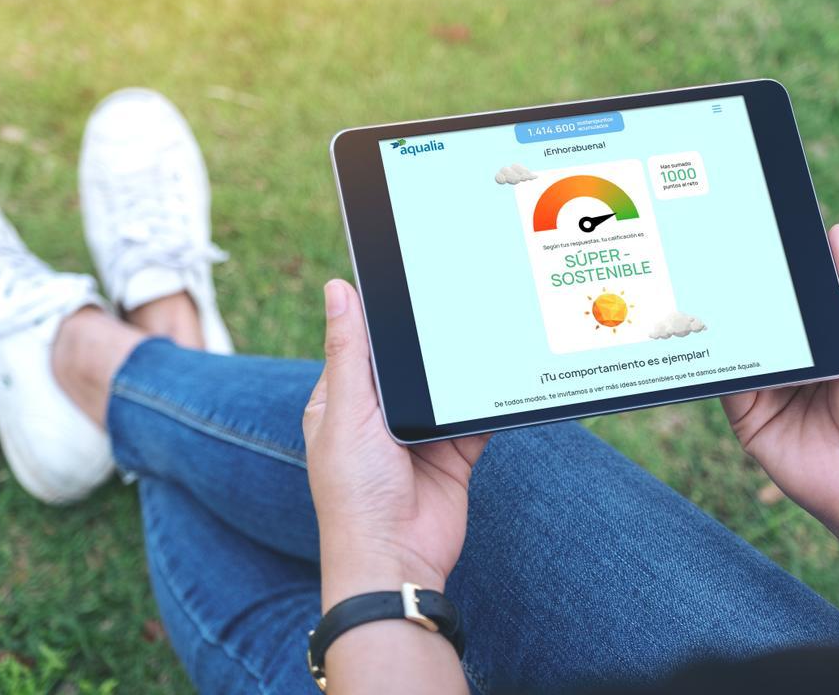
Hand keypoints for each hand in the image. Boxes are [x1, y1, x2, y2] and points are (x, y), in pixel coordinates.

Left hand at [303, 279, 488, 609]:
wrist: (396, 559)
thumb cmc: (354, 492)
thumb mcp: (347, 412)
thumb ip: (348, 352)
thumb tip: (337, 289)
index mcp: (341, 402)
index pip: (359, 345)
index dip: (379, 315)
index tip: (405, 278)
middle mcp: (377, 417)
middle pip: (406, 363)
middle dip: (427, 342)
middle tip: (454, 298)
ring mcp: (416, 436)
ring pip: (442, 388)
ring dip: (458, 372)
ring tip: (480, 329)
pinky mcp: (451, 454)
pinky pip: (473, 419)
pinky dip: (485, 403)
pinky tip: (501, 375)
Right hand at [723, 224, 838, 627]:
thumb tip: (836, 233)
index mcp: (824, 339)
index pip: (791, 296)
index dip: (774, 267)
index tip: (751, 227)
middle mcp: (791, 359)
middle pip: (756, 315)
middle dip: (737, 288)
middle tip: (710, 246)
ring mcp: (765, 385)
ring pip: (733, 342)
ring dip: (717, 319)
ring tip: (695, 280)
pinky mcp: (744, 413)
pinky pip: (721, 378)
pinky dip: (707, 359)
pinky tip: (696, 333)